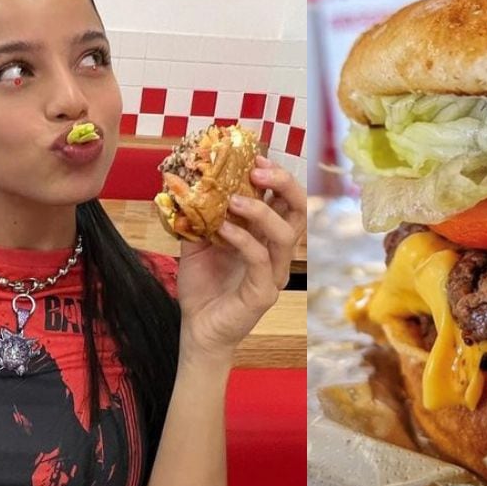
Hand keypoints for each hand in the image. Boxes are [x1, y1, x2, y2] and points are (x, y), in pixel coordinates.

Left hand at [176, 155, 306, 357]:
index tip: (255, 156)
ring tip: (234, 200)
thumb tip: (187, 182)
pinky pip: (261, 260)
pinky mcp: (263, 293)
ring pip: (287, 235)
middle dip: (284, 184)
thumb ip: (199, 216)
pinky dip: (244, 240)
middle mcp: (277, 253)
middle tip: (258, 169)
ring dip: (262, 211)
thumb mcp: (196, 243)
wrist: (197, 329)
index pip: (286, 200)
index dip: (277, 176)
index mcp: (266, 237)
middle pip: (299, 212)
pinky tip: (224, 229)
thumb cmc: (202, 287)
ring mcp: (274, 274)